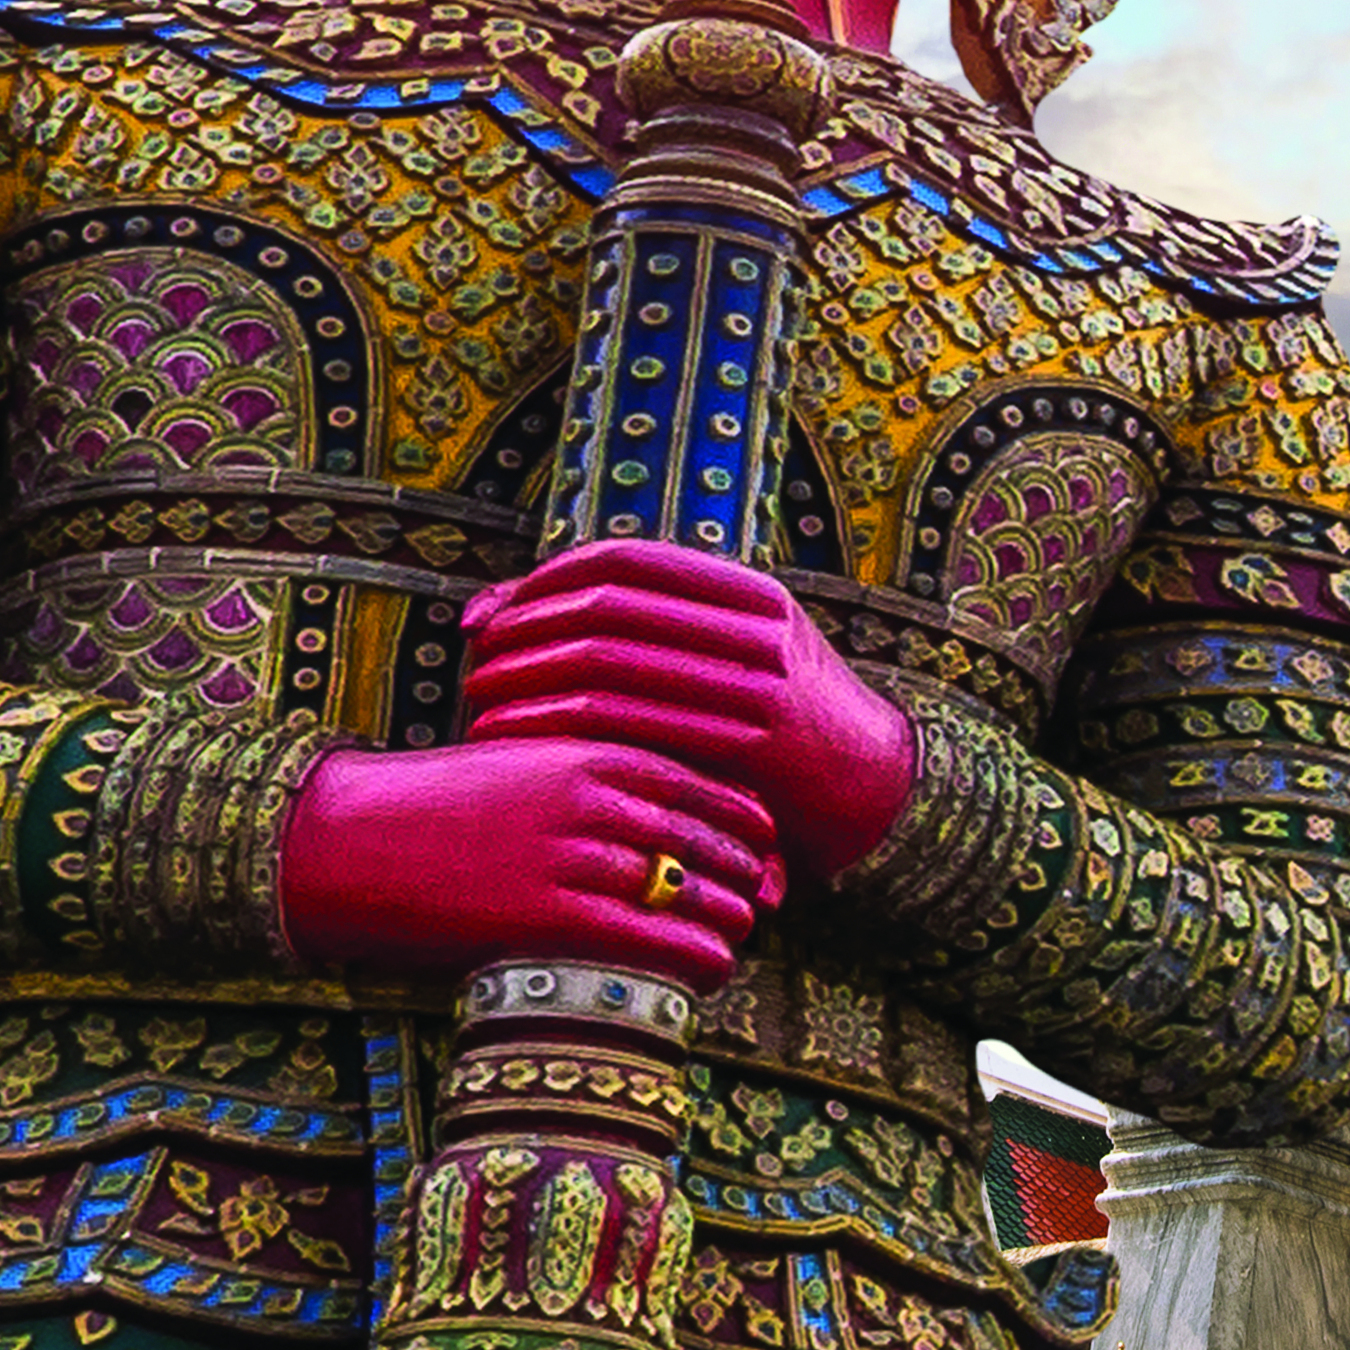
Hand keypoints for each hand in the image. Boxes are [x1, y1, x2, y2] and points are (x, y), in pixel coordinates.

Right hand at [278, 734, 777, 983]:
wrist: (352, 838)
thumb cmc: (442, 801)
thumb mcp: (528, 758)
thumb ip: (592, 769)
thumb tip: (656, 804)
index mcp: (592, 747)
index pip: (703, 780)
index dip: (748, 816)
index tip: (773, 838)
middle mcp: (592, 799)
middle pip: (704, 836)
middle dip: (750, 867)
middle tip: (776, 891)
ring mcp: (570, 857)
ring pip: (683, 889)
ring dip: (729, 913)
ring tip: (747, 931)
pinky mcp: (545, 915)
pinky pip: (644, 939)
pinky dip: (691, 953)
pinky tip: (716, 966)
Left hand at [462, 539, 916, 882]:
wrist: (875, 788)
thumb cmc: (779, 721)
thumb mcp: (740, 652)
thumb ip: (656, 629)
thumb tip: (513, 603)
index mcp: (751, 592)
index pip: (626, 561)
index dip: (547, 580)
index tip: (493, 614)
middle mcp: (759, 630)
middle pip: (609, 611)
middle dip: (526, 634)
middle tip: (474, 664)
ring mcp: (761, 687)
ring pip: (612, 668)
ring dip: (530, 682)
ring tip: (482, 704)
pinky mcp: (753, 750)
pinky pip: (633, 728)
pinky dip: (561, 731)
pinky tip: (521, 745)